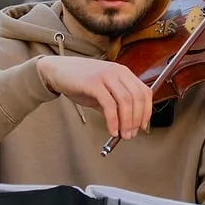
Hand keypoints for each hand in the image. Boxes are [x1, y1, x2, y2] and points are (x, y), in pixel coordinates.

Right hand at [37, 56, 151, 138]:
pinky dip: (113, 120)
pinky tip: (112, 129)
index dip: (146, 111)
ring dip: (126, 122)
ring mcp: (106, 76)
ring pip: (125, 101)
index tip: (142, 126)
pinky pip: (109, 105)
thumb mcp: (102, 91)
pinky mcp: (93, 83)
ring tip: (122, 134)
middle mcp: (117, 72)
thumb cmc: (79, 81)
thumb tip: (127, 124)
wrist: (57, 70)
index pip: (145, 92)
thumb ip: (115, 104)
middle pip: (137, 97)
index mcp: (123, 72)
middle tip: (131, 134)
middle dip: (137, 119)